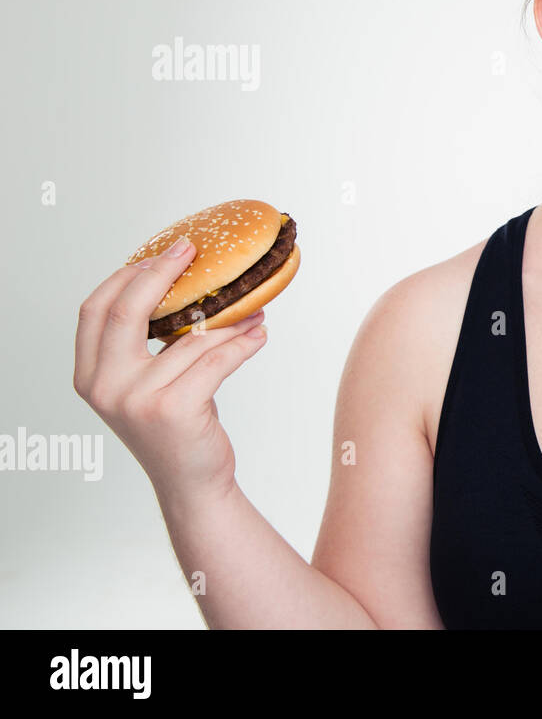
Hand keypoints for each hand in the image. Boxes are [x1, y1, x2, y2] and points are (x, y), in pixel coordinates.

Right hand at [73, 236, 269, 503]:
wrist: (191, 482)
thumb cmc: (175, 426)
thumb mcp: (148, 383)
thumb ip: (151, 344)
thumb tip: (190, 286)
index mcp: (90, 374)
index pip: (95, 309)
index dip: (127, 275)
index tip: (163, 253)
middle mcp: (103, 386)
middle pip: (127, 310)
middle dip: (163, 272)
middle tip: (194, 251)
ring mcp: (135, 399)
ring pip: (188, 338)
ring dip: (228, 319)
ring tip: (253, 307)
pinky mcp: (172, 409)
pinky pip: (215, 360)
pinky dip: (243, 344)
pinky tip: (259, 334)